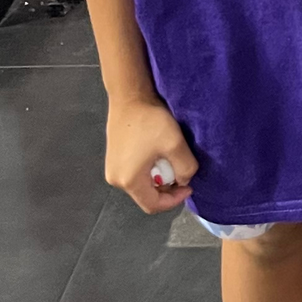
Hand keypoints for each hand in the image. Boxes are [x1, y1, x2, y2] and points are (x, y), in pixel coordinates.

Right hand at [106, 97, 196, 213]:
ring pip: (141, 183)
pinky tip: (157, 151)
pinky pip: (134, 172)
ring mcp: (112, 168)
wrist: (130, 96)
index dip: (174, 200)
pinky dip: (149, 168)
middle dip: (167, 186)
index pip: (153, 205)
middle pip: (146, 195)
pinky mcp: (113, 158)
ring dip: (159, 176)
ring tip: (169, 158)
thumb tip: (184, 179)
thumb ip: (185, 167)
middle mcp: (115, 179)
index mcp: (128, 181)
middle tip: (179, 168)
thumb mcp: (175, 144)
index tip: (189, 186)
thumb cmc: (150, 121)